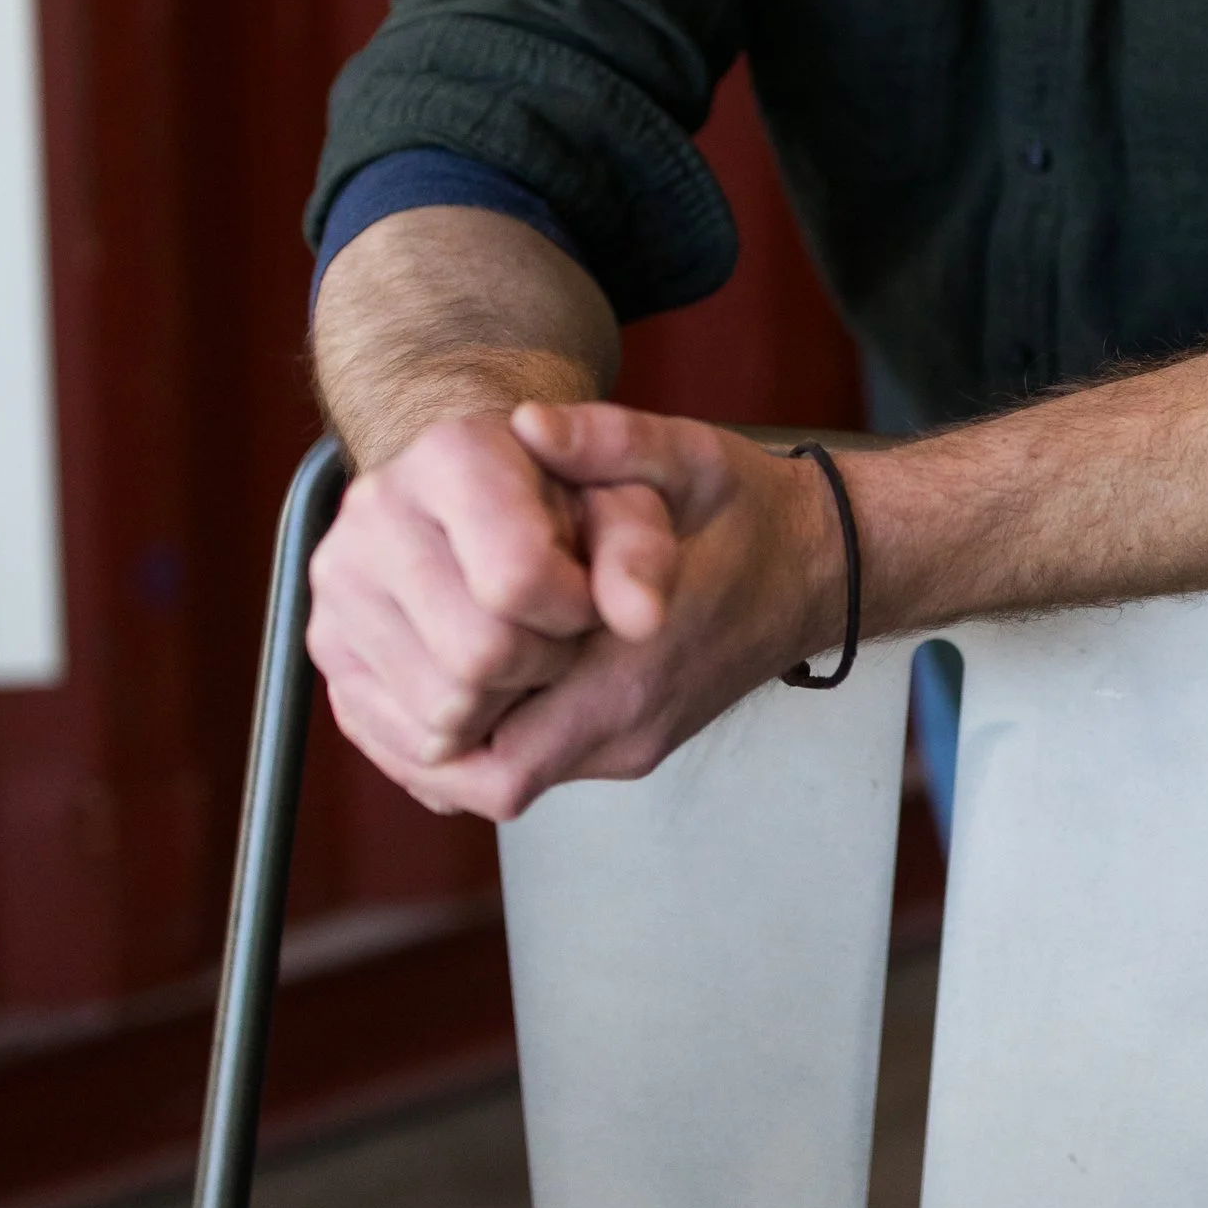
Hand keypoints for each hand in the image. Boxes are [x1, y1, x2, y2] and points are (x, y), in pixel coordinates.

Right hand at [305, 410, 668, 813]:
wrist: (482, 495)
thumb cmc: (568, 496)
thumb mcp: (631, 498)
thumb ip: (644, 548)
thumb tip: (642, 618)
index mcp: (451, 455)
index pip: (516, 580)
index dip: (576, 610)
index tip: (586, 595)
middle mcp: (375, 514)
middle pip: (478, 656)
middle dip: (544, 662)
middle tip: (556, 629)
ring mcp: (339, 585)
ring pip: (442, 714)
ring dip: (505, 706)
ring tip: (519, 646)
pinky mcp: (327, 647)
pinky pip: (405, 744)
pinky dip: (465, 736)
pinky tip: (487, 684)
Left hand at [306, 403, 843, 821]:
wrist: (818, 569)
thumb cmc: (748, 515)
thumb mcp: (688, 456)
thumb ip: (607, 440)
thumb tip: (525, 424)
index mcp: (633, 674)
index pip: (497, 758)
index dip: (432, 715)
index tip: (407, 644)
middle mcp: (627, 732)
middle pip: (485, 783)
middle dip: (423, 727)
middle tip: (389, 655)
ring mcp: (631, 747)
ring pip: (502, 783)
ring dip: (447, 736)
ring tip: (408, 663)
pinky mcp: (632, 745)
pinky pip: (532, 768)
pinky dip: (481, 737)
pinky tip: (455, 678)